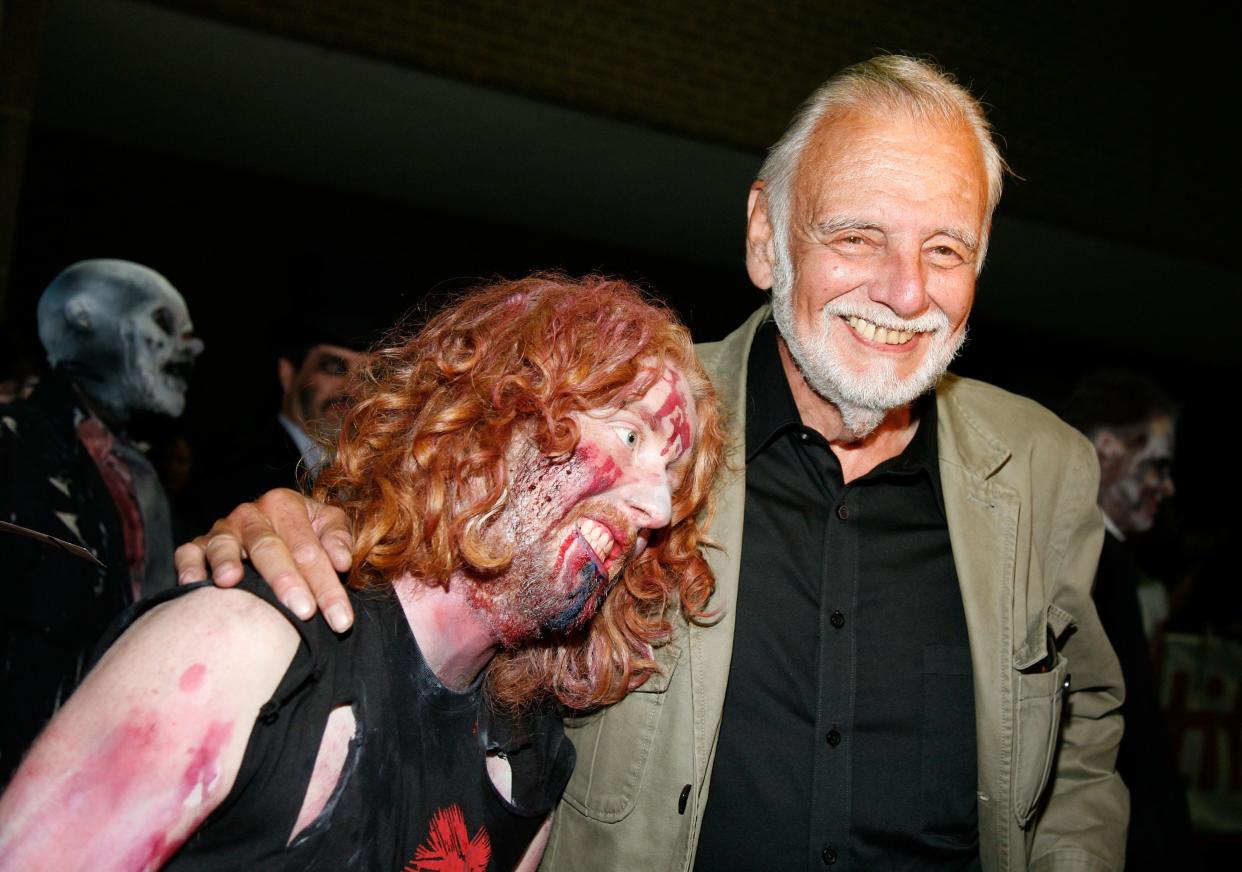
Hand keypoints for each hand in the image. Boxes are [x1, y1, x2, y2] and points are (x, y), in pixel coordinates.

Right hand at [173, 489, 356, 630]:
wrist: (271, 524)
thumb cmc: (304, 531)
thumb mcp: (328, 523)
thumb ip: (339, 537)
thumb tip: (341, 561)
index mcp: (286, 505)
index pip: (310, 549)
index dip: (328, 586)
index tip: (341, 620)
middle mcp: (252, 515)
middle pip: (270, 548)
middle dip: (287, 581)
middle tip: (304, 612)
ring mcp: (222, 530)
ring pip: (224, 545)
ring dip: (226, 562)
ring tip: (230, 581)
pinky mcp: (197, 545)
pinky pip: (188, 552)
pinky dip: (189, 565)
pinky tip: (193, 583)